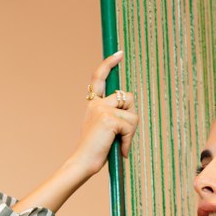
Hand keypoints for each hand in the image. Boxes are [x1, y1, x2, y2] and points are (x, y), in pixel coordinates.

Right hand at [69, 51, 138, 178]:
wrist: (83, 162)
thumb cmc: (95, 150)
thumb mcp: (104, 128)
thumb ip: (113, 114)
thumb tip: (129, 107)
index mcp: (93, 103)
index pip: (99, 77)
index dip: (109, 64)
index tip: (119, 53)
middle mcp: (96, 102)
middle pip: (127, 97)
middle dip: (132, 117)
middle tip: (123, 135)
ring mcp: (102, 109)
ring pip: (132, 114)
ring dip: (131, 133)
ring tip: (120, 145)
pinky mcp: (109, 119)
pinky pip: (130, 126)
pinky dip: (129, 140)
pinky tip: (121, 150)